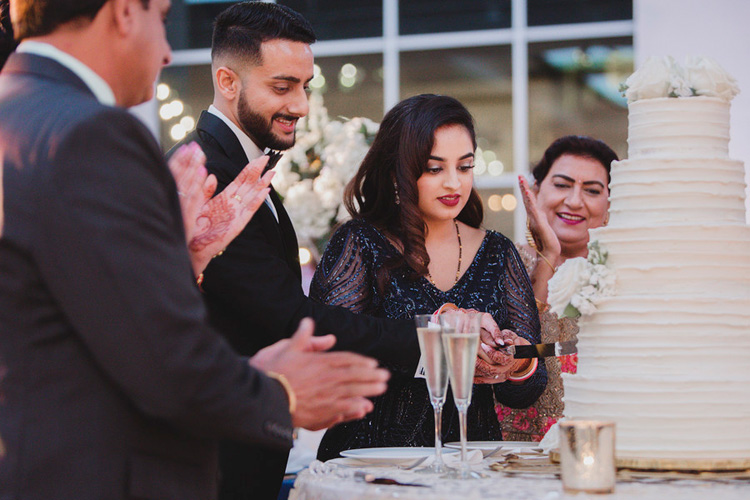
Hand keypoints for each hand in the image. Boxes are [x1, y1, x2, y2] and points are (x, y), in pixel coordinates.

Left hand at [168, 143, 273, 274]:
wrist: (193, 245)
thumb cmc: (195, 226)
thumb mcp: (198, 203)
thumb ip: (205, 190)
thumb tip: (211, 175)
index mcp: (225, 198)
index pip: (241, 180)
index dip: (250, 169)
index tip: (259, 158)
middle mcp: (233, 205)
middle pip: (249, 185)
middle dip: (258, 172)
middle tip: (267, 159)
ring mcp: (237, 214)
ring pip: (252, 196)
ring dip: (262, 184)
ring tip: (271, 173)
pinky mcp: (238, 224)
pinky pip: (250, 210)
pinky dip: (258, 201)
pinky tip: (265, 192)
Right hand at [249, 318, 389, 430]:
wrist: (263, 397)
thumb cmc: (271, 373)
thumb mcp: (286, 347)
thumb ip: (302, 336)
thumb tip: (309, 323)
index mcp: (319, 362)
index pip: (346, 359)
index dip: (361, 361)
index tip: (372, 363)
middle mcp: (326, 378)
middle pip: (355, 375)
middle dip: (371, 375)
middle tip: (384, 376)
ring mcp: (325, 396)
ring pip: (353, 391)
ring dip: (369, 389)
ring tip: (380, 389)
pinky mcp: (321, 413)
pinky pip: (343, 410)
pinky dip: (355, 408)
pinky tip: (364, 408)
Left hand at [474, 327, 519, 383]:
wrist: (516, 352)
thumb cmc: (509, 341)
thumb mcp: (509, 336)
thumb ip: (504, 337)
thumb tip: (500, 342)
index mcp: (511, 357)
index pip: (501, 358)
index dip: (491, 353)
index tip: (483, 345)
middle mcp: (507, 368)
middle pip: (492, 370)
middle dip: (480, 363)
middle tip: (471, 356)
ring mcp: (502, 374)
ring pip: (488, 376)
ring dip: (476, 371)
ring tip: (467, 363)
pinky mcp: (497, 378)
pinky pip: (486, 381)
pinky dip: (477, 378)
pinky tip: (470, 373)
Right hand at [518, 175, 560, 258]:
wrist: (549, 252)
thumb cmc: (547, 241)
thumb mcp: (545, 225)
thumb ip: (541, 218)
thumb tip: (541, 211)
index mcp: (533, 216)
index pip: (529, 200)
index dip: (526, 190)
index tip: (523, 179)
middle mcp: (532, 217)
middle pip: (526, 199)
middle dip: (523, 187)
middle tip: (520, 176)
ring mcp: (534, 220)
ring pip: (529, 203)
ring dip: (525, 191)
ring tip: (522, 181)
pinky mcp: (539, 224)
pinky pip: (534, 210)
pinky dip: (531, 202)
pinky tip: (529, 195)